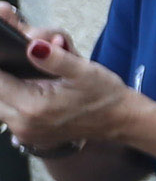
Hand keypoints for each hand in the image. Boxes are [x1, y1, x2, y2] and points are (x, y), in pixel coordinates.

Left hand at [0, 7, 140, 149]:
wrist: (119, 120)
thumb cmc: (104, 95)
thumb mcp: (84, 70)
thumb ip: (56, 58)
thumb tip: (32, 46)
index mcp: (33, 107)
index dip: (0, 62)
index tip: (5, 50)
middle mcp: (22, 124)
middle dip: (2, 73)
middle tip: (16, 58)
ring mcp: (23, 132)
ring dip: (5, 87)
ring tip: (24, 73)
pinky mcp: (26, 135)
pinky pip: (7, 113)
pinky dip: (11, 97)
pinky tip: (28, 87)